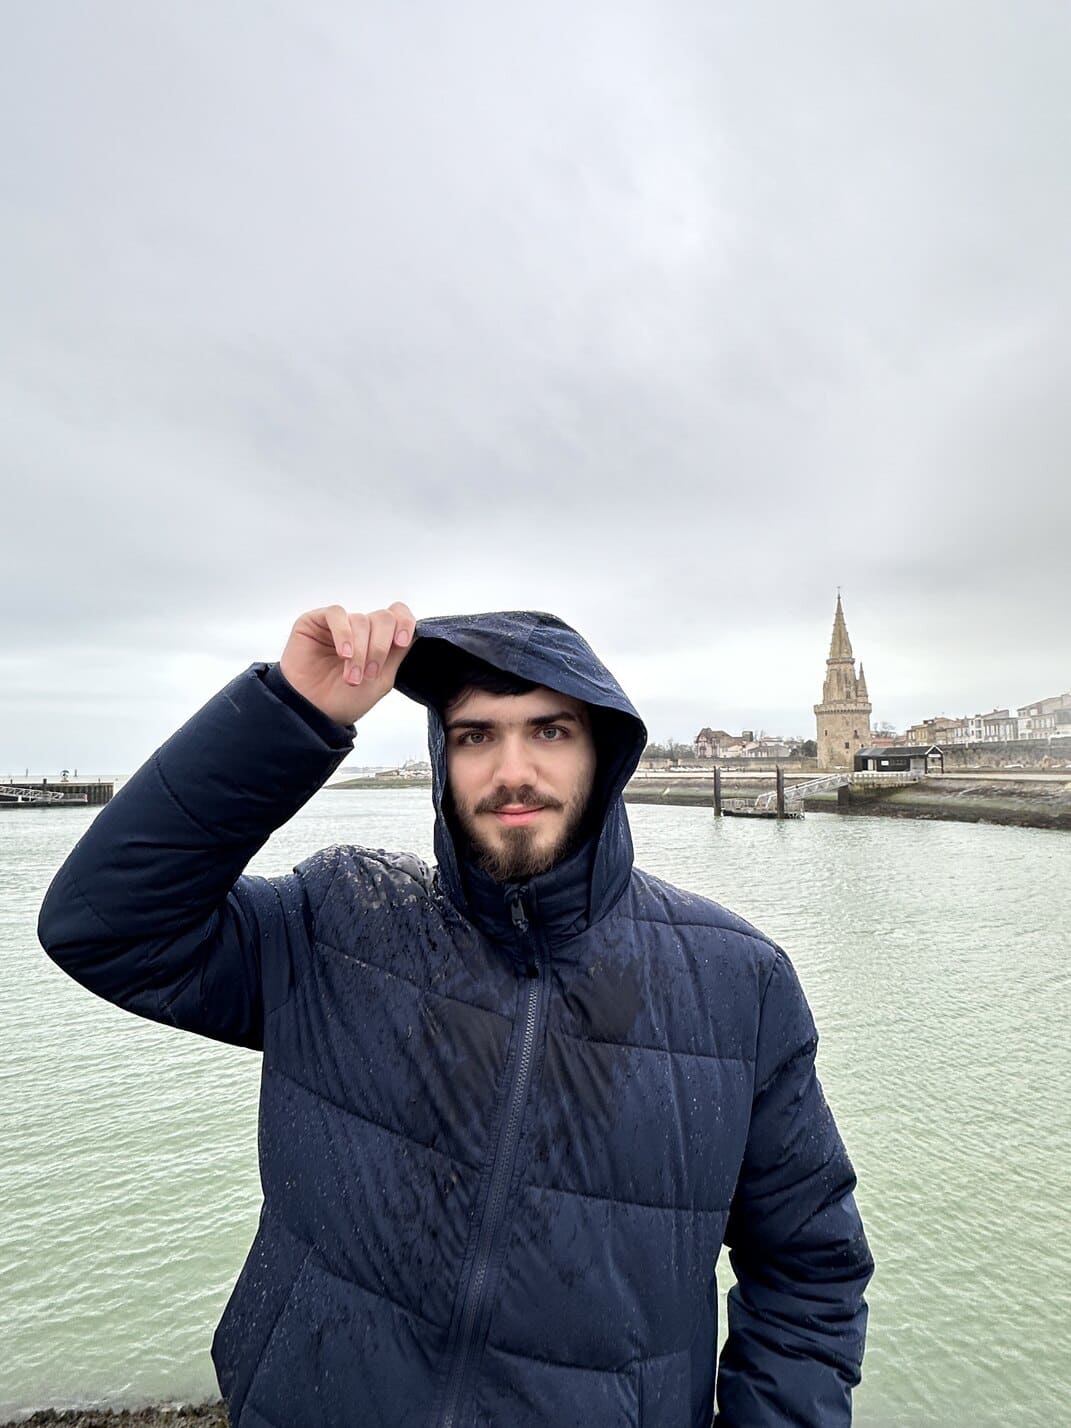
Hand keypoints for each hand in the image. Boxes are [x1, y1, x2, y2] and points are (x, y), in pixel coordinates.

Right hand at [279, 602, 415, 724]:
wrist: (313, 712)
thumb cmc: (344, 700)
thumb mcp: (382, 679)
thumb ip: (398, 653)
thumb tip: (415, 631)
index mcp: (378, 640)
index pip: (398, 615)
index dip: (404, 623)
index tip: (402, 641)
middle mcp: (360, 629)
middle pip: (383, 618)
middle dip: (379, 647)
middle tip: (369, 673)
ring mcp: (339, 625)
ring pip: (360, 620)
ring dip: (360, 651)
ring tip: (351, 677)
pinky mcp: (315, 622)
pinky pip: (336, 614)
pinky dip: (344, 634)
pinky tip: (344, 653)